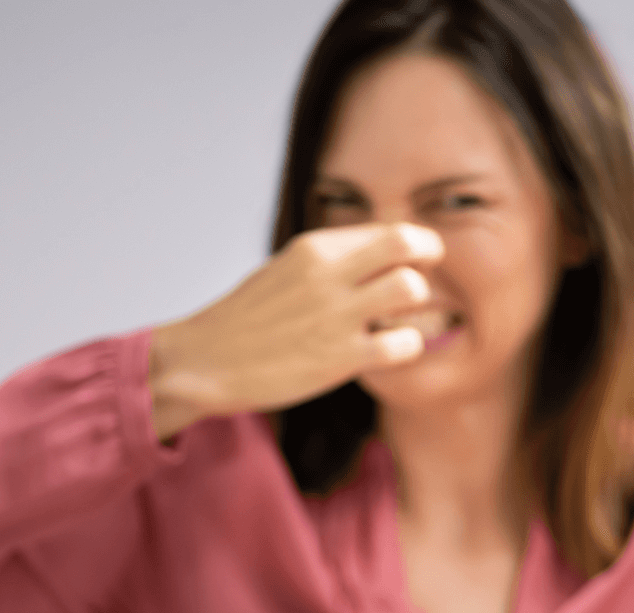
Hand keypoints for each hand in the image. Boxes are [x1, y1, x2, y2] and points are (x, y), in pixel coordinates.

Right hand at [146, 223, 444, 438]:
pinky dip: (406, 347)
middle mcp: (328, 274)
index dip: (409, 246)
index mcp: (314, 247)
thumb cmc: (246, 320)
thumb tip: (379, 258)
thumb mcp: (286, 271)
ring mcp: (336, 316)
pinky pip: (404, 344)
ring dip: (417, 307)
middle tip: (420, 280)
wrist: (205, 361)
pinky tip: (385, 352)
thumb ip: (331, 262)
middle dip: (427, 260)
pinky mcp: (341, 359)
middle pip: (408, 243)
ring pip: (412, 290)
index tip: (407, 264)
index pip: (387, 229)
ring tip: (398, 320)